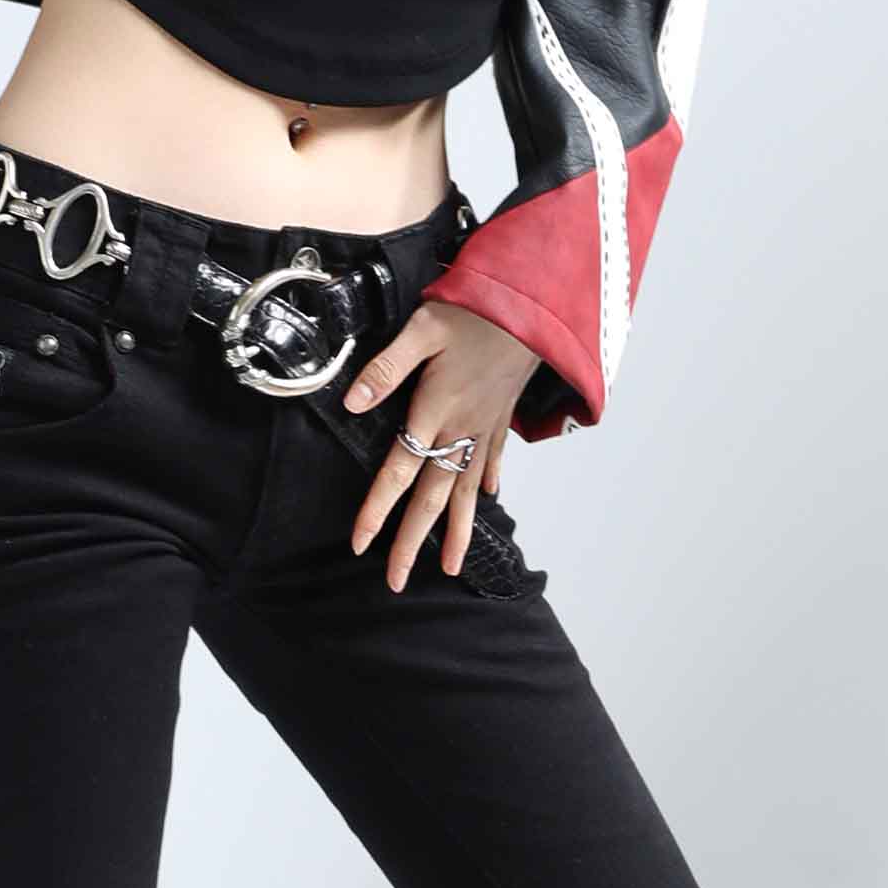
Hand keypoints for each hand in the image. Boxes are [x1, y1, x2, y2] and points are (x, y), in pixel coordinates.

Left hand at [341, 299, 539, 589]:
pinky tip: (485, 500)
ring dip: (455, 532)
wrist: (534, 306)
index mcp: (435, 411)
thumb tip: (353, 401)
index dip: (378, 510)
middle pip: (432, 498)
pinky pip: (492, 461)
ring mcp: (485, 428)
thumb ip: (385, 368)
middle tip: (396, 581)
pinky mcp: (502, 418)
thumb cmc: (476, 312)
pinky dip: (486, 485)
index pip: (399, 472)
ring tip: (449, 567)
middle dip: (412, 543)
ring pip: (466, 492)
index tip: (361, 544)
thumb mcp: (422, 330)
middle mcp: (461, 430)